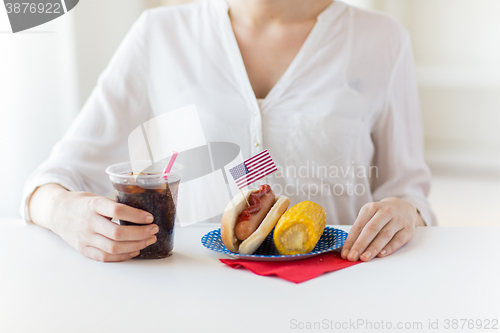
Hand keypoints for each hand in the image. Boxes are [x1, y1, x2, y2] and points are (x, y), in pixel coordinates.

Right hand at [30, 184, 157, 261]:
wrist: (56, 212)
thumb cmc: (81, 203)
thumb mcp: (96, 197)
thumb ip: (114, 205)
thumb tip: (141, 212)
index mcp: (93, 205)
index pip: (117, 210)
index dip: (136, 215)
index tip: (150, 217)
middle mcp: (88, 222)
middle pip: (118, 233)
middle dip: (141, 233)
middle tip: (154, 230)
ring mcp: (85, 238)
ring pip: (114, 248)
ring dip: (136, 245)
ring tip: (149, 240)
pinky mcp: (83, 249)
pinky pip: (106, 257)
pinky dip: (123, 256)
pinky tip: (135, 250)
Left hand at [341, 197, 424, 261]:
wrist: (403, 207)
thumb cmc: (381, 214)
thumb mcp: (369, 215)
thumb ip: (360, 229)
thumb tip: (349, 248)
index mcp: (372, 207)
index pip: (359, 225)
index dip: (351, 240)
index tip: (345, 252)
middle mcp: (385, 212)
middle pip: (371, 229)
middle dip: (360, 244)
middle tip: (352, 256)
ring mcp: (398, 220)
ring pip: (384, 235)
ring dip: (373, 248)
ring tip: (364, 258)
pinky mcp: (408, 230)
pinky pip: (398, 240)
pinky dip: (389, 248)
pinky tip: (381, 254)